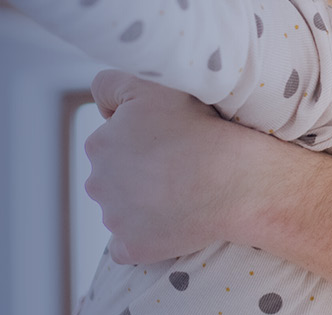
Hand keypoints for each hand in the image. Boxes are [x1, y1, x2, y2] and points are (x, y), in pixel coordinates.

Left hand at [84, 70, 270, 264]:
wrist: (233, 179)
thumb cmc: (198, 128)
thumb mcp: (151, 84)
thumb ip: (110, 84)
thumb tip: (102, 109)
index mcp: (99, 144)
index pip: (109, 140)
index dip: (138, 137)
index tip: (166, 139)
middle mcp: (98, 182)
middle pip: (112, 175)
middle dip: (136, 171)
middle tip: (175, 165)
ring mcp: (114, 218)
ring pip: (120, 208)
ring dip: (140, 203)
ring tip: (180, 192)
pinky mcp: (132, 246)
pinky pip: (125, 246)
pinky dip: (139, 238)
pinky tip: (163, 225)